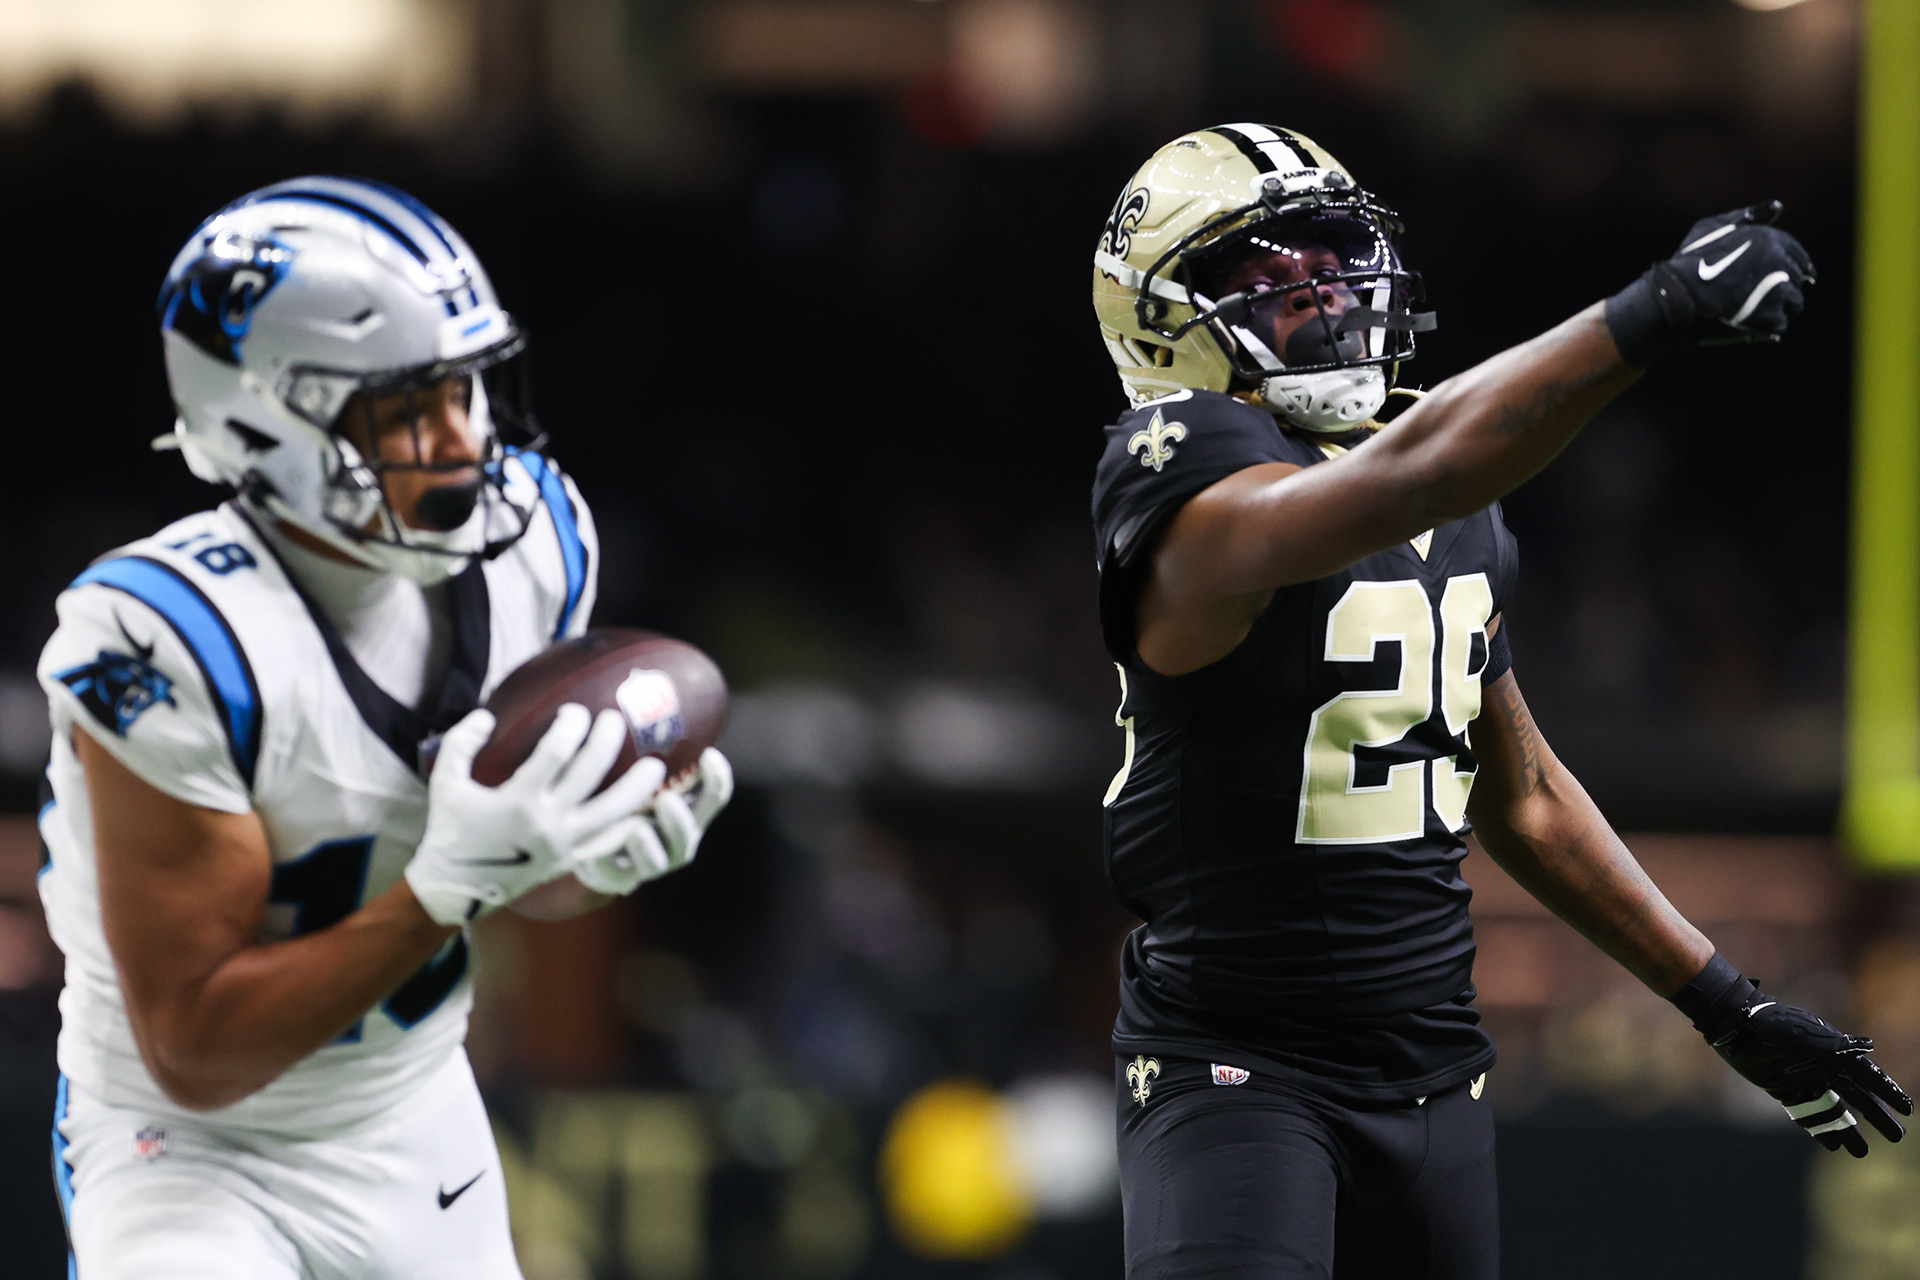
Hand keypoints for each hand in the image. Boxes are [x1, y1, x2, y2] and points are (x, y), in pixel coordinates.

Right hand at [404, 704, 667, 924]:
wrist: (455, 888)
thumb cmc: (450, 831)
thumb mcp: (445, 782)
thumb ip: (461, 743)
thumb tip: (487, 715)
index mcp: (517, 801)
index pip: (556, 752)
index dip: (571, 725)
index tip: (575, 711)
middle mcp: (546, 822)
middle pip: (590, 773)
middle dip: (606, 740)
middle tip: (615, 720)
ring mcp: (563, 844)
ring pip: (612, 811)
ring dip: (637, 786)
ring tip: (656, 766)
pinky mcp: (571, 860)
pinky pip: (610, 841)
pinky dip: (631, 825)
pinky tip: (647, 809)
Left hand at [573, 748, 733, 896]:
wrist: (595, 851)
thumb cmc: (623, 801)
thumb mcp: (638, 776)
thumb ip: (647, 751)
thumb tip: (645, 696)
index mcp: (688, 814)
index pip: (713, 798)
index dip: (717, 780)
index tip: (708, 754)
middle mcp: (675, 842)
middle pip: (689, 834)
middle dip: (680, 819)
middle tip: (665, 799)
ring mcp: (649, 864)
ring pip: (657, 861)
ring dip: (646, 845)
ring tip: (633, 830)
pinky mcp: (618, 879)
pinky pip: (614, 874)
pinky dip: (604, 863)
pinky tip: (588, 853)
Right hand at [1605, 201, 1815, 365]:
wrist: (1671, 298)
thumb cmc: (1686, 263)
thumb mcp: (1711, 228)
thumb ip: (1746, 216)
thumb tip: (1777, 206)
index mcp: (1770, 240)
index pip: (1797, 256)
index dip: (1791, 268)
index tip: (1783, 279)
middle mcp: (1780, 263)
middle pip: (1798, 280)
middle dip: (1783, 289)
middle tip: (1761, 300)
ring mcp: (1778, 292)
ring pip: (1794, 303)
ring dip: (1778, 309)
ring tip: (1753, 314)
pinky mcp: (1771, 318)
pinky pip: (1780, 324)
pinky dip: (1767, 328)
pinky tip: (1748, 326)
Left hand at [1674, 955, 1910, 1156]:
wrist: (1736, 1024)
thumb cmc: (1770, 1024)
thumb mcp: (1803, 1034)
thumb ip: (1833, 1045)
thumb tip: (1867, 1048)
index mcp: (1834, 1050)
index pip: (1868, 1075)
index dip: (1888, 1091)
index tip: (1907, 1109)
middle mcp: (1824, 1067)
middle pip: (1857, 1096)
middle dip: (1878, 1116)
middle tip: (1898, 1136)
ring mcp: (1805, 1080)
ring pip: (1834, 1109)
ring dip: (1849, 1130)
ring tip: (1862, 1152)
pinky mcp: (1785, 1090)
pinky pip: (1807, 1113)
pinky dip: (1819, 1128)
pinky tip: (1832, 1145)